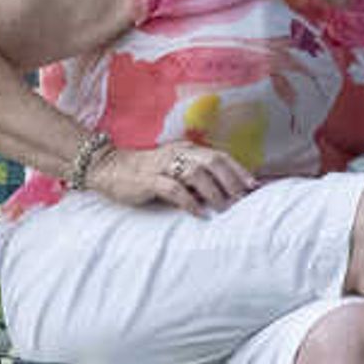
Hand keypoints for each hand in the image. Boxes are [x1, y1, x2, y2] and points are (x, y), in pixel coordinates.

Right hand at [91, 138, 259, 212]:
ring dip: (214, 191)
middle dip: (231, 180)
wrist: (109, 168)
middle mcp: (178, 153)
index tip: (255, 186)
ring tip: (225, 207)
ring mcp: (163, 165)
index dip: (239, 170)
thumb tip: (225, 192)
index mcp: (187, 150)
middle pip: (213, 161)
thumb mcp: (175, 169)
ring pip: (196, 173)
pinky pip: (173, 189)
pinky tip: (200, 213)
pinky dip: (189, 202)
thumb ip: (197, 176)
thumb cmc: (147, 172)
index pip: (220, 156)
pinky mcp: (148, 180)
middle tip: (243, 198)